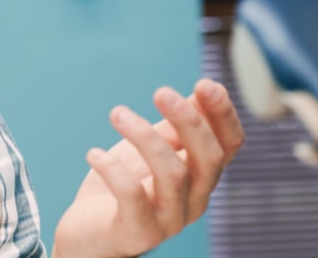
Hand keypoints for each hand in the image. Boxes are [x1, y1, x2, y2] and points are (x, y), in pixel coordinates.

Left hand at [51, 79, 244, 257]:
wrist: (88, 235)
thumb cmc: (122, 186)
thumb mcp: (150, 149)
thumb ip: (176, 126)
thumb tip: (203, 90)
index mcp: (201, 176)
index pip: (230, 145)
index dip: (223, 114)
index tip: (204, 83)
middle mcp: (194, 200)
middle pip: (209, 158)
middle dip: (189, 120)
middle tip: (160, 91)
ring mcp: (169, 221)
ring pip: (173, 175)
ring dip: (145, 137)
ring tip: (116, 113)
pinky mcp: (137, 233)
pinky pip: (133, 198)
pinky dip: (113, 170)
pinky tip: (93, 153)